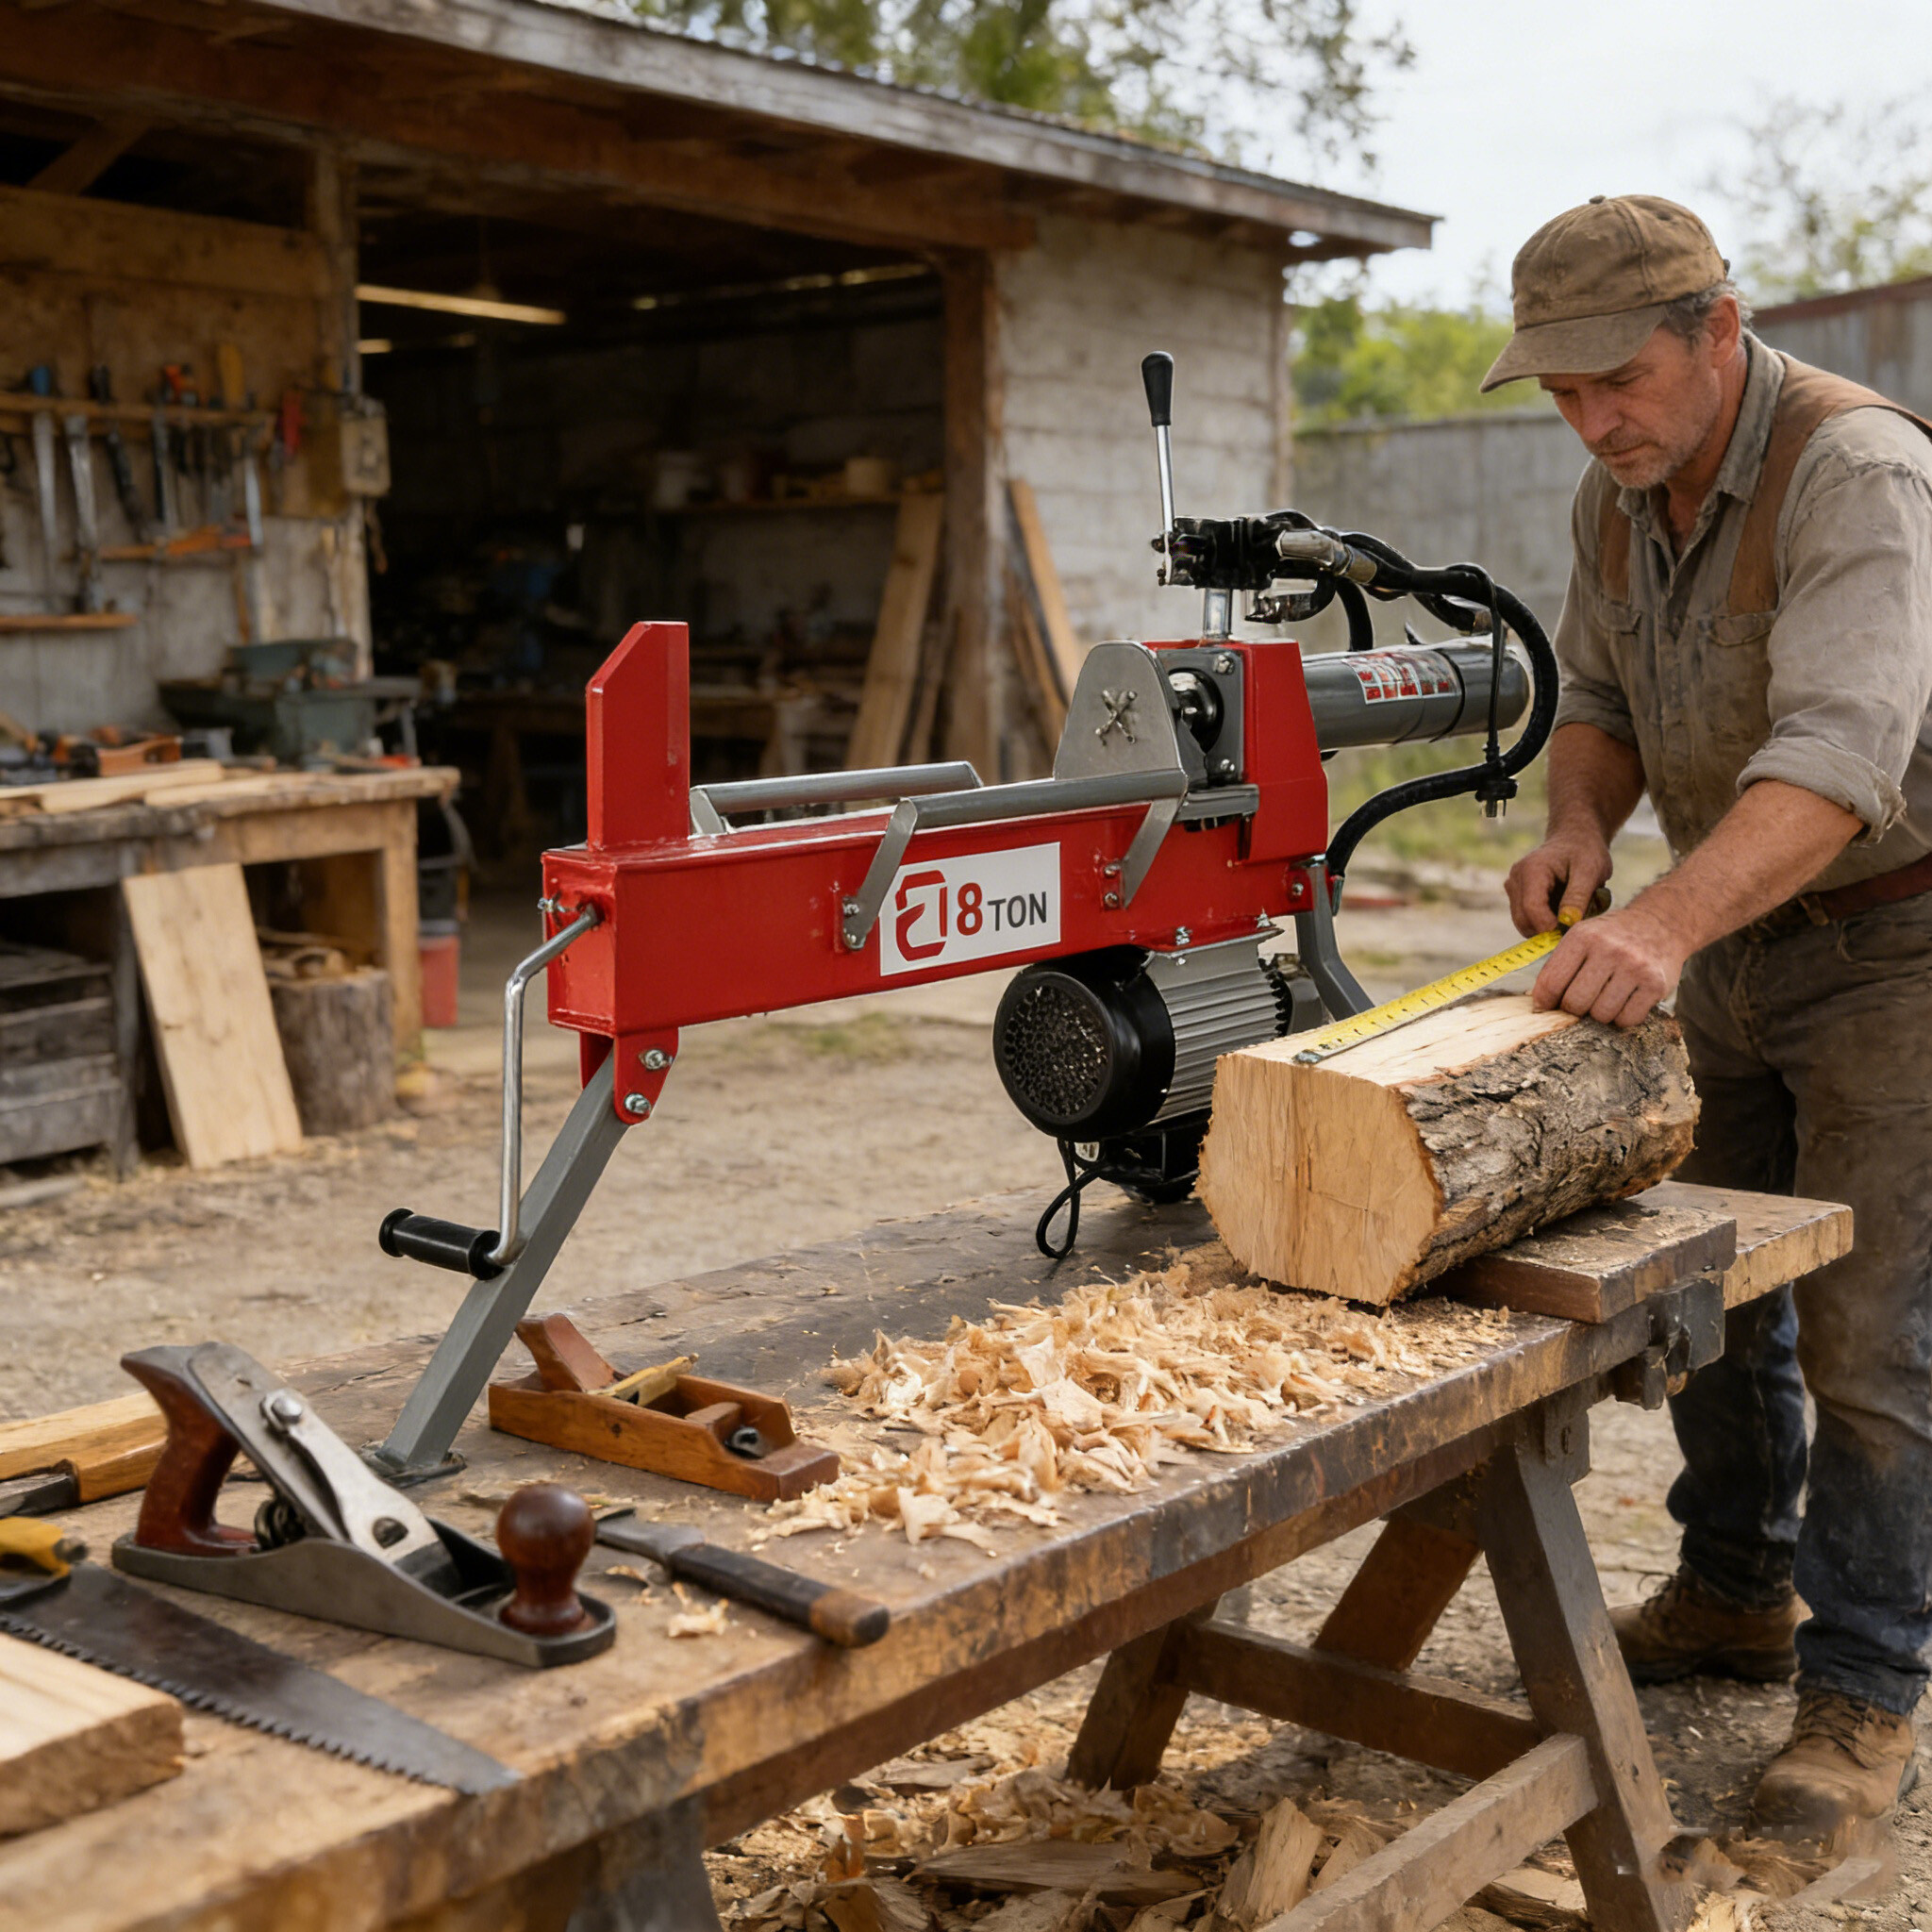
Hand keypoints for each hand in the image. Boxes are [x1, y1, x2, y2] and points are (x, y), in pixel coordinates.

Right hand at [1506, 832, 1613, 936]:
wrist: (1575, 839)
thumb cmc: (1585, 852)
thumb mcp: (1591, 871)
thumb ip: (1578, 897)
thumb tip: (1567, 923)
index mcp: (1531, 870)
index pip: (1531, 909)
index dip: (1550, 927)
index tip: (1572, 930)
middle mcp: (1515, 879)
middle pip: (1523, 920)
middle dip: (1548, 930)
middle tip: (1573, 925)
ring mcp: (1512, 887)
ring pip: (1523, 923)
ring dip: (1546, 927)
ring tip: (1568, 914)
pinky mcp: (1515, 895)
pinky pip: (1525, 919)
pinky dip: (1543, 922)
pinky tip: (1559, 910)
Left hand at [1531, 904, 1688, 1027]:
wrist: (1661, 923)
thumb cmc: (1613, 936)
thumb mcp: (1582, 936)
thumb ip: (1560, 965)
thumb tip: (1538, 1003)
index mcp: (1583, 937)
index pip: (1552, 982)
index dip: (1545, 1001)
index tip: (1547, 1006)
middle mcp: (1609, 950)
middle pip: (1575, 1003)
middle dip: (1574, 1008)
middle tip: (1581, 1002)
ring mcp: (1634, 967)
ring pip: (1601, 1015)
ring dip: (1600, 1014)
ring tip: (1605, 998)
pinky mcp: (1656, 984)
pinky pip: (1627, 1020)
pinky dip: (1622, 1018)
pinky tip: (1624, 1002)